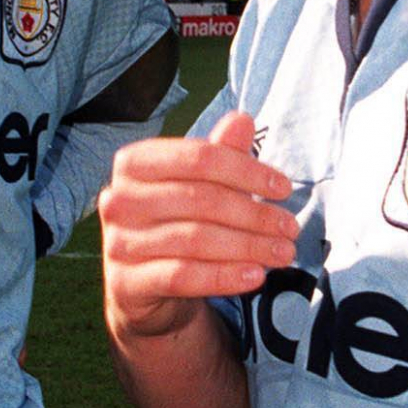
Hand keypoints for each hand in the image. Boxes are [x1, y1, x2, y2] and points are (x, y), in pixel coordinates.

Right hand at [98, 108, 297, 342]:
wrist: (144, 287)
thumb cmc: (176, 223)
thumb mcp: (200, 186)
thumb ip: (220, 154)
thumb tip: (242, 120)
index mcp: (135, 164)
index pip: (198, 158)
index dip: (247, 170)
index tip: (284, 188)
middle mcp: (118, 199)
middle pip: (201, 199)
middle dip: (254, 214)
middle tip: (290, 228)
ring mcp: (118, 242)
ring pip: (195, 240)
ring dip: (248, 247)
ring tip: (282, 253)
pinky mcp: (125, 282)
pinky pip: (182, 276)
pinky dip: (224, 276)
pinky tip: (255, 275)